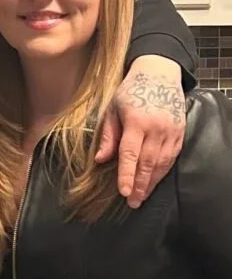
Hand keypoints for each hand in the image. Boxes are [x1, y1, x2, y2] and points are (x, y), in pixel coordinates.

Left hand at [95, 55, 184, 207]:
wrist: (159, 75)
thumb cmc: (130, 91)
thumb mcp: (112, 109)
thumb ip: (108, 136)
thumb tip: (100, 160)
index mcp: (136, 122)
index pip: (130, 154)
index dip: (127, 174)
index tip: (124, 191)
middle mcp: (156, 129)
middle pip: (147, 163)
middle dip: (140, 185)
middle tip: (133, 203)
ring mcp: (170, 132)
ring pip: (161, 163)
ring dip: (151, 182)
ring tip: (141, 197)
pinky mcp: (180, 134)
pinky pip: (171, 158)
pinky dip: (162, 172)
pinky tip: (154, 181)